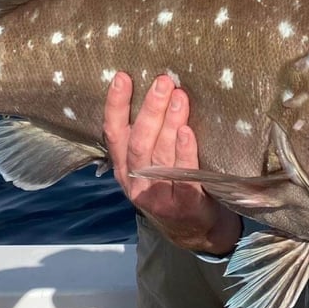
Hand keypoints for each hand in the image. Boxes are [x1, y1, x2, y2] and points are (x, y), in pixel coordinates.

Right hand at [103, 72, 241, 254]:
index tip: (122, 77)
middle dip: (150, 109)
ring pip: (159, 155)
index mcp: (123, 166)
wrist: (195, 230)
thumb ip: (148, 134)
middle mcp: (135, 181)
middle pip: (139, 141)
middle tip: (163, 82)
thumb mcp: (149, 163)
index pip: (114, 132)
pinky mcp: (183, 204)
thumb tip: (158, 88)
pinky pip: (183, 175)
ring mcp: (157, 195)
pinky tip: (188, 132)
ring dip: (170, 123)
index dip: (116, 105)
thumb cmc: (172, 185)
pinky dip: (184, 152)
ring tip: (179, 97)